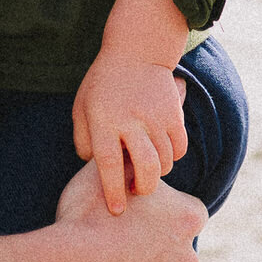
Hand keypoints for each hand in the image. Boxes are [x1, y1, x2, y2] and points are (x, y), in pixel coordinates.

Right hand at [51, 178, 204, 261]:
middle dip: (154, 243)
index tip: (139, 210)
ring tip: (104, 261)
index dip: (162, 209)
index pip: (187, 210)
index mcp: (188, 218)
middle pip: (175, 247)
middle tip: (118, 235)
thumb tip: (135, 157)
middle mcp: (187, 259)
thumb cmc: (88, 216)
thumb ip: (132, 165)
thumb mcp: (109, 173)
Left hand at [72, 55, 187, 213]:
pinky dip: (172, 157)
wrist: (135, 51)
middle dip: (143, 188)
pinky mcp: (174, 113)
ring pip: (164, 162)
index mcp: (103, 120)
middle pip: (145, 168)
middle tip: (137, 190)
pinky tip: (160, 152)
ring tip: (146, 168)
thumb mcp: (82, 107)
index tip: (117, 210)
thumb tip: (93, 169)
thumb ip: (83, 140)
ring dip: (156, 173)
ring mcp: (155, 116)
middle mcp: (131, 120)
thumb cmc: (103, 85)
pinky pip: (179, 148)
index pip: (108, 164)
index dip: (113, 191)